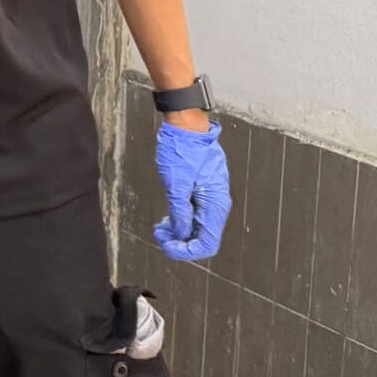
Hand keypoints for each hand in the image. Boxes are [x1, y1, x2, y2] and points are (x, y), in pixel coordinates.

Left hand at [154, 119, 230, 260]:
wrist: (186, 125)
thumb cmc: (181, 148)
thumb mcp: (175, 184)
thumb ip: (179, 212)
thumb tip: (180, 234)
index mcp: (215, 204)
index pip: (207, 243)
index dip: (186, 251)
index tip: (166, 245)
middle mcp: (217, 203)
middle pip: (203, 238)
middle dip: (180, 242)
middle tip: (159, 234)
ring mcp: (211, 197)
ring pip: (199, 227)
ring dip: (180, 233)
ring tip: (161, 228)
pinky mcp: (204, 191)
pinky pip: (196, 214)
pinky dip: (182, 220)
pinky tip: (168, 218)